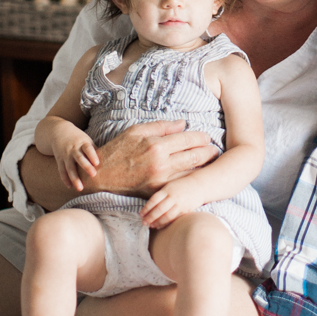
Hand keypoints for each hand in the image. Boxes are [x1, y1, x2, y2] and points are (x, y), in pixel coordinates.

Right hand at [50, 124, 99, 192]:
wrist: (59, 131)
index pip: (88, 149)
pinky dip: (65, 179)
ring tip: (80, 188)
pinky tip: (70, 186)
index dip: (92, 155)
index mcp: (82, 143)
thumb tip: (107, 160)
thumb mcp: (86, 140)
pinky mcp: (59, 160)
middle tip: (93, 175)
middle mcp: (73, 149)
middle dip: (86, 167)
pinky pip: (62, 171)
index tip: (97, 163)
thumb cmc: (78, 138)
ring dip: (75, 178)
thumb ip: (94, 150)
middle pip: (80, 159)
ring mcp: (65, 155)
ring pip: (69, 168)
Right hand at [92, 121, 217, 196]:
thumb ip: (162, 126)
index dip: (200, 138)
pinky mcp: (157, 192)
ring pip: (190, 173)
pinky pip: (179, 185)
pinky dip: (189, 180)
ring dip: (203, 167)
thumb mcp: (136, 131)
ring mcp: (159, 180)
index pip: (187, 140)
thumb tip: (183, 124)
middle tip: (215, 150)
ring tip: (210, 162)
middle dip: (207, 152)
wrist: (101, 176)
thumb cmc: (118, 150)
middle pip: (194, 157)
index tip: (207, 137)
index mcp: (156, 145)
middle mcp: (160, 164)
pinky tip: (196, 176)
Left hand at [140, 176, 207, 228]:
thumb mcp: (170, 185)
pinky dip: (166, 223)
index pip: (154, 200)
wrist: (199, 185)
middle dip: (150, 217)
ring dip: (158, 222)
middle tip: (143, 223)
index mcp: (167, 189)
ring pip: (167, 215)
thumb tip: (149, 205)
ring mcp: (180, 204)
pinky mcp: (186, 210)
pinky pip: (175, 218)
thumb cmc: (182, 186)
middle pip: (159, 209)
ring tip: (151, 225)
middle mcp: (173, 197)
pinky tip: (161, 226)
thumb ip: (161, 194)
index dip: (146, 208)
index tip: (141, 214)